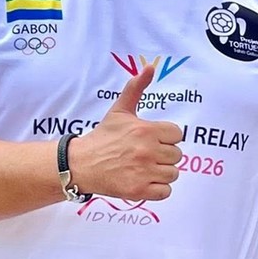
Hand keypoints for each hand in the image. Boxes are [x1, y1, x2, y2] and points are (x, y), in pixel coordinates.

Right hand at [67, 64, 182, 199]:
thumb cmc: (103, 137)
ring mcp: (144, 172)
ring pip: (173, 174)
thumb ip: (136, 89)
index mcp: (146, 130)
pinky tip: (143, 181)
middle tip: (144, 155)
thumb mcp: (120, 111)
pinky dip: (158, 189)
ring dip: (162, 173)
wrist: (80, 164)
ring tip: (143, 168)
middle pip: (177, 156)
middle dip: (163, 155)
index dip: (165, 138)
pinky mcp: (139, 191)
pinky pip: (166, 192)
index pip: (177, 135)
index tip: (150, 140)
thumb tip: (150, 67)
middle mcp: (147, 151)